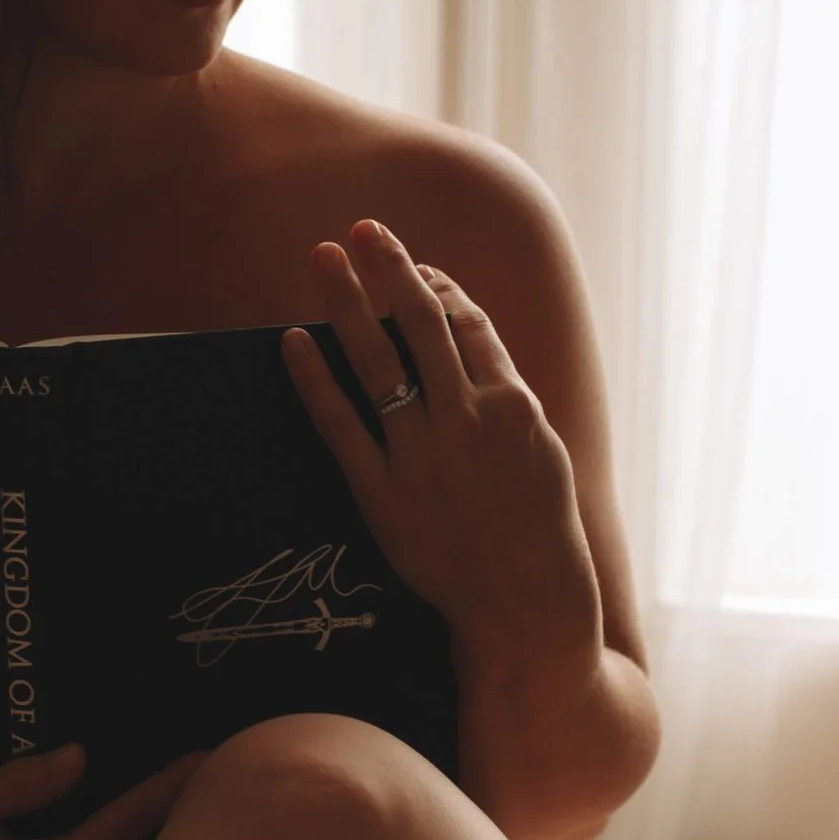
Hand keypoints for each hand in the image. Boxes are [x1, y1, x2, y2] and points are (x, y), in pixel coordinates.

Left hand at [281, 220, 601, 661]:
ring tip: (326, 257)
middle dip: (391, 269)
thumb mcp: (543, 455)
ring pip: (380, 360)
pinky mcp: (384, 496)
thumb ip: (508, 404)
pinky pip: (341, 425)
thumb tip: (476, 359)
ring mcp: (423, 457)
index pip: (468, 325)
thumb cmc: (542, 536)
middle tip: (365, 229)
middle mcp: (467, 420)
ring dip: (349, 301)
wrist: (528, 610)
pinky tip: (295, 339)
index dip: (437, 287)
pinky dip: (315, 379)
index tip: (414, 265)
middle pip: (422, 324)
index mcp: (514, 405)